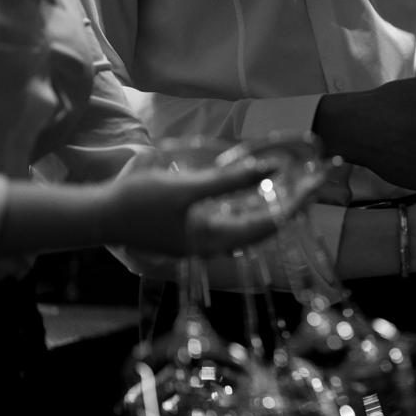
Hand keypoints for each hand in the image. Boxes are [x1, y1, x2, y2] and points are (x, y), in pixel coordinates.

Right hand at [98, 160, 317, 256]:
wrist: (98, 216)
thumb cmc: (139, 203)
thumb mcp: (186, 188)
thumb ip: (228, 181)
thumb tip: (270, 170)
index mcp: (216, 241)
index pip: (269, 225)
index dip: (295, 205)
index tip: (316, 186)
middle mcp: (215, 246)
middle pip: (265, 226)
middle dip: (291, 204)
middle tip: (315, 183)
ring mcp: (205, 240)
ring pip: (251, 225)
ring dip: (274, 206)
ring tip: (297, 188)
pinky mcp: (195, 231)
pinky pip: (234, 221)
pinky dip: (251, 207)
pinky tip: (260, 194)